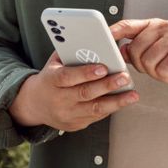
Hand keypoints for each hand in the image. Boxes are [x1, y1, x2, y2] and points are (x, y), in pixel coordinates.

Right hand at [9, 52, 138, 131]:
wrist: (34, 105)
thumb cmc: (49, 78)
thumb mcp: (54, 63)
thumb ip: (70, 53)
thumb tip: (93, 42)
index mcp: (51, 81)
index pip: (68, 77)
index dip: (86, 73)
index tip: (103, 67)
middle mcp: (58, 100)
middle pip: (85, 93)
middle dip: (107, 85)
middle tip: (124, 77)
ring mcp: (67, 115)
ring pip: (94, 109)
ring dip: (116, 102)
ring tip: (132, 94)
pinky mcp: (75, 125)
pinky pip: (96, 116)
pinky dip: (111, 108)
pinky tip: (122, 101)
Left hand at [110, 18, 167, 109]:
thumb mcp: (157, 55)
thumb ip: (139, 50)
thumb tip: (120, 50)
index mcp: (156, 26)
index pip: (129, 25)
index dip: (114, 31)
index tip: (102, 36)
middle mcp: (165, 27)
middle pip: (135, 49)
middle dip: (143, 66)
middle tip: (158, 67)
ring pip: (148, 61)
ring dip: (157, 72)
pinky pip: (163, 70)